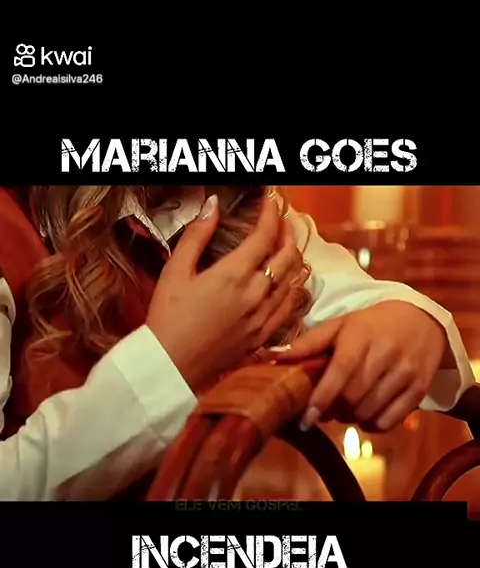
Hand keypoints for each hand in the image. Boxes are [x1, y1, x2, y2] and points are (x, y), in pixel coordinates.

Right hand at [147, 193, 302, 389]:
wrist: (171, 365)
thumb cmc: (168, 317)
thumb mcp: (175, 271)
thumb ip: (197, 236)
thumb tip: (213, 206)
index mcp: (233, 274)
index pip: (265, 235)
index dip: (271, 214)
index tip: (270, 202)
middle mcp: (255, 294)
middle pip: (287, 255)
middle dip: (287, 232)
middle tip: (281, 221)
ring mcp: (262, 317)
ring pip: (293, 280)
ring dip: (293, 259)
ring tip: (287, 247)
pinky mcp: (263, 336)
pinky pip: (290, 307)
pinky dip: (294, 289)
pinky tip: (291, 283)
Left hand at [269, 301, 447, 430]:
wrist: (421, 321)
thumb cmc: (370, 326)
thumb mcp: (340, 326)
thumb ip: (308, 343)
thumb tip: (271, 357)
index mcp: (360, 337)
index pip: (340, 372)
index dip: (321, 399)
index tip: (305, 420)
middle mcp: (386, 355)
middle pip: (352, 398)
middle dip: (332, 410)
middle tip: (324, 407)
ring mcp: (405, 374)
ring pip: (369, 412)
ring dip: (350, 418)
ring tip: (345, 407)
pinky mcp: (419, 390)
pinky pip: (389, 422)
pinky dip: (371, 425)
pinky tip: (365, 413)